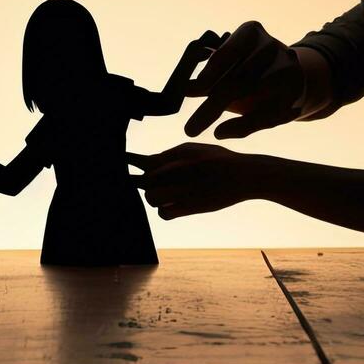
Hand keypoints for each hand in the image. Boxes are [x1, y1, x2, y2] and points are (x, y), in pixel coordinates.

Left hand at [127, 144, 263, 218]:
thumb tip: (147, 162)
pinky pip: (164, 214)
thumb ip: (169, 155)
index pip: (146, 162)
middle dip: (142, 182)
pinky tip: (171, 203)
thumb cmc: (218, 160)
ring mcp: (184, 192)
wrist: (244, 176)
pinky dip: (163, 210)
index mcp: (179, 157)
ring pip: (152, 198)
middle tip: (144, 180)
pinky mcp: (191, 208)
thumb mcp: (195, 149)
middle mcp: (179, 174)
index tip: (118, 162)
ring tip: (162, 191)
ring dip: (153, 196)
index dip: (129, 162)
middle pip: (145, 182)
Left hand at [183, 20, 303, 139]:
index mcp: (251, 33)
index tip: (186, 90)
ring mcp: (286, 70)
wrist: (294, 80)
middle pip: (237, 79)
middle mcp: (270, 47)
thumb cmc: (251, 73)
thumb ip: (209, 80)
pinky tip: (219, 132)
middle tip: (186, 124)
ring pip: (249, 95)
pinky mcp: (294, 95)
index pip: (227, 52)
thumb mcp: (229, 71)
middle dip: (210, 103)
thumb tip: (185, 89)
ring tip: (193, 127)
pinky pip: (265, 115)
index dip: (208, 73)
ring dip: (217, 112)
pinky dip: (240, 127)